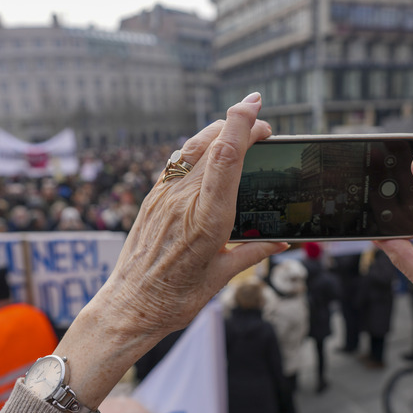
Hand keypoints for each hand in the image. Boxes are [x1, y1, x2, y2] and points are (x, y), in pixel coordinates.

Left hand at [94, 93, 287, 340]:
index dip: (241, 125)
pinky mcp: (152, 198)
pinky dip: (197, 147)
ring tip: (239, 129)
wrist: (130, 306)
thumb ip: (254, 252)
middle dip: (241, 126)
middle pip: (212, 144)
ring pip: (193, 147)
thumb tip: (282, 241)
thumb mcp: (222, 276)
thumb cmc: (176, 298)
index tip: (255, 106)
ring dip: (219, 130)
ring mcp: (164, 196)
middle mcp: (183, 201)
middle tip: (264, 127)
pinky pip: (177, 161)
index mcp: (207, 221)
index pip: (225, 158)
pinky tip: (210, 150)